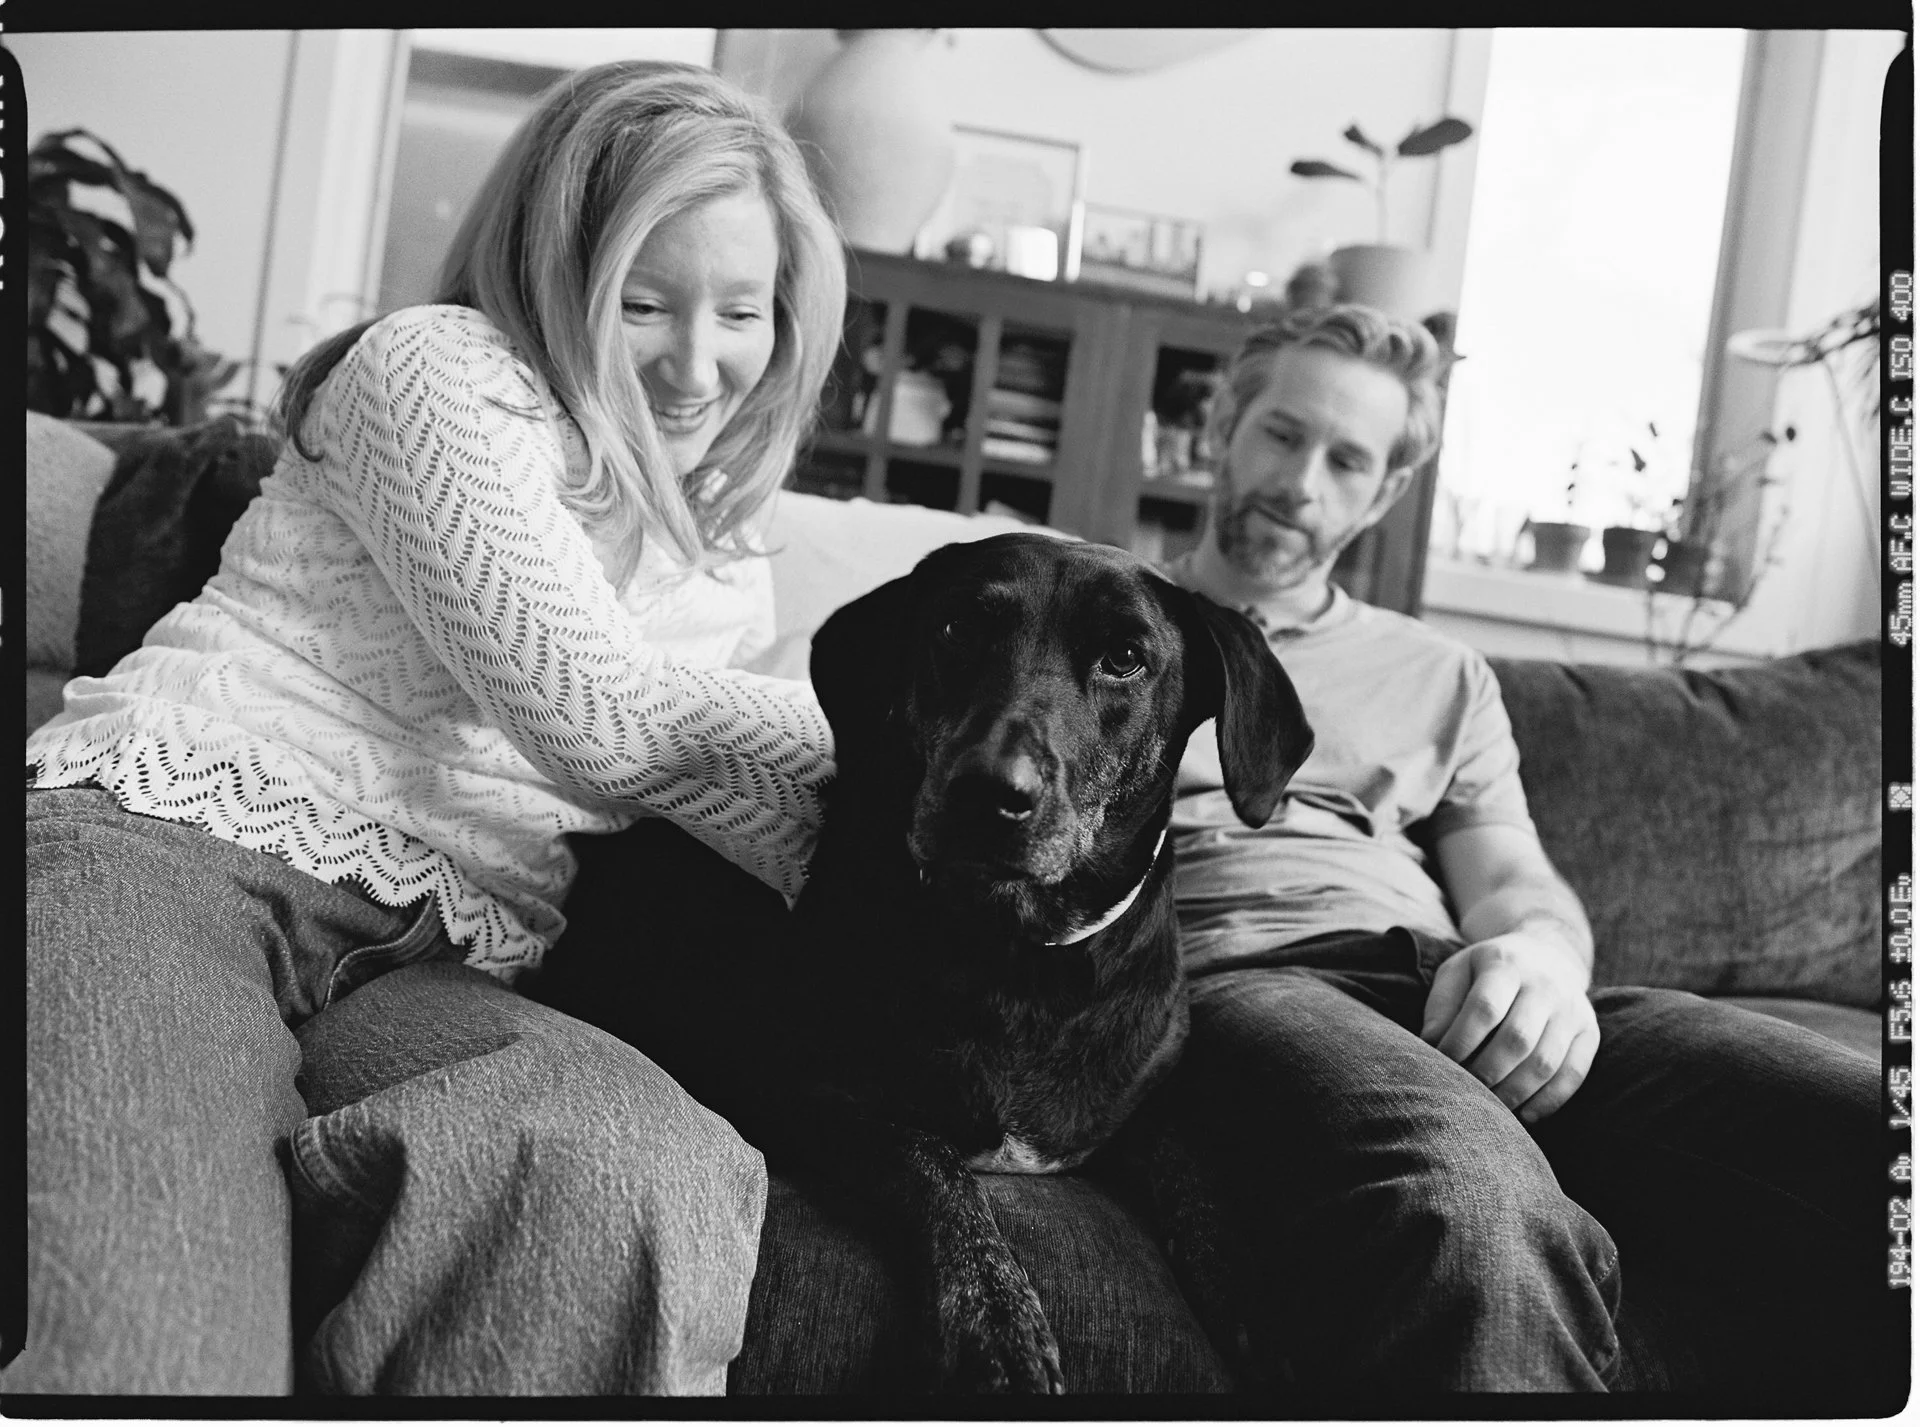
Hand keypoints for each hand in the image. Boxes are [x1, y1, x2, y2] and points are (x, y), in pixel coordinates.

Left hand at [1419, 932, 1599, 1122]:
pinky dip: (1550, 1100)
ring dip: (1515, 1092)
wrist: (1548, 954)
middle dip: (1486, 1072)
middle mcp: (1545, 985)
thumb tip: (1432, 1044)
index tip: (1442, 1062)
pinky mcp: (1590, 1031)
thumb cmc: (1488, 972)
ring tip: (1491, 1107)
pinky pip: (1574, 1073)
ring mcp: (1572, 1009)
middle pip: (1517, 1039)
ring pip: (1546, 1062)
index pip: (1484, 1008)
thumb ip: (1442, 1006)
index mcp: (1506, 965)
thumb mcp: (1458, 972)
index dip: (1461, 1041)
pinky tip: (1526, 1114)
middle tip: (1465, 1090)